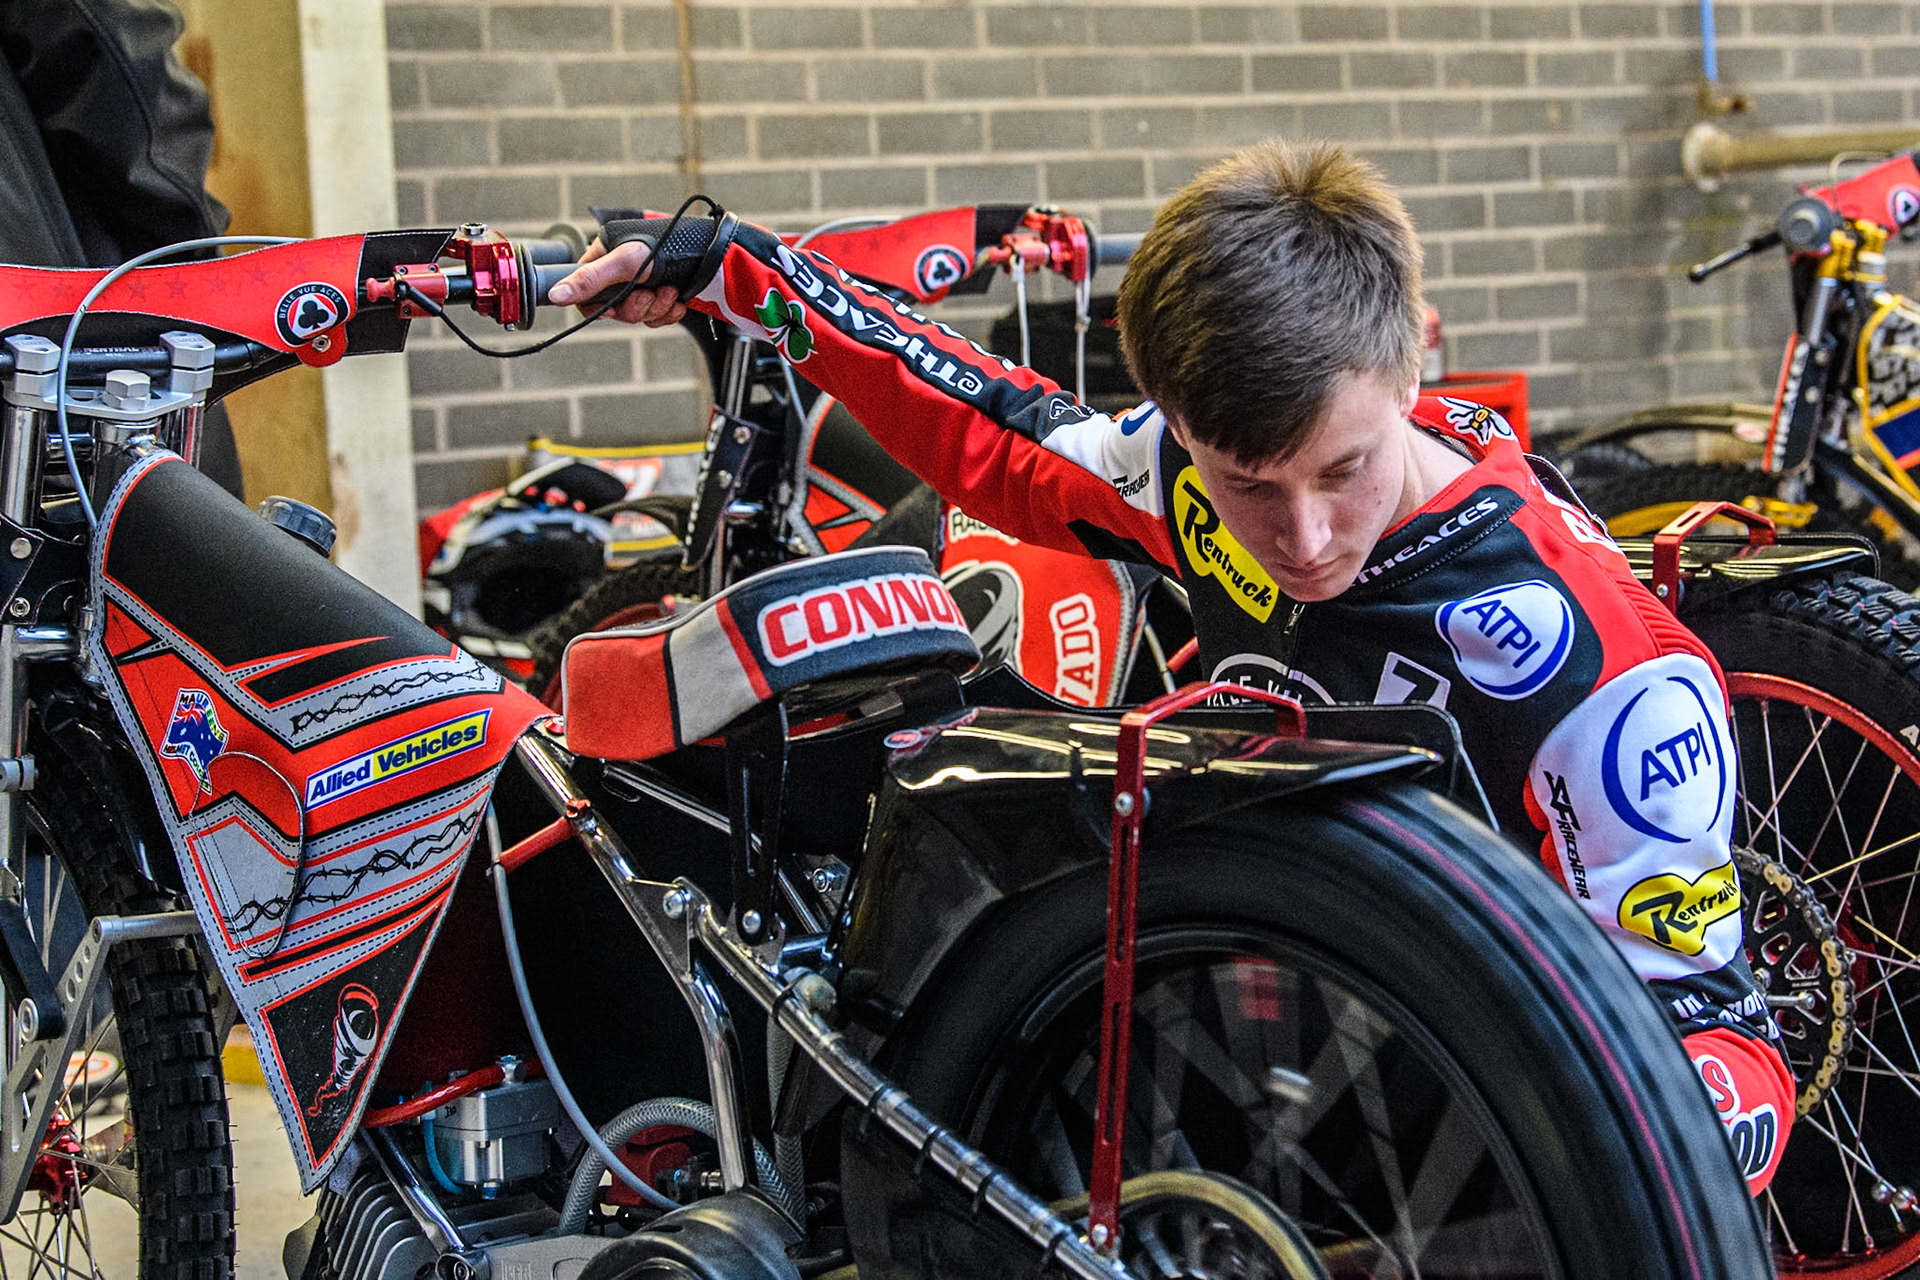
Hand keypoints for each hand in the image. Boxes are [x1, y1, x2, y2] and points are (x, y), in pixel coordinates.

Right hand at [548, 239, 687, 325]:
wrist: (709, 254)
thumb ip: (588, 280)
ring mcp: (643, 285)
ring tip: (669, 291)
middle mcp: (621, 273)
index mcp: (604, 258)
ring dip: (656, 308)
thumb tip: (554, 296)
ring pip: (639, 315)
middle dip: (636, 307)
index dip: (596, 307)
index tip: (610, 309)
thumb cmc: (665, 247)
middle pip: (615, 309)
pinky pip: (658, 317)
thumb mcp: (623, 262)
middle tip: (649, 294)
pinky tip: (678, 301)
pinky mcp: (663, 295)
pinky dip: (669, 312)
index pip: (585, 291)